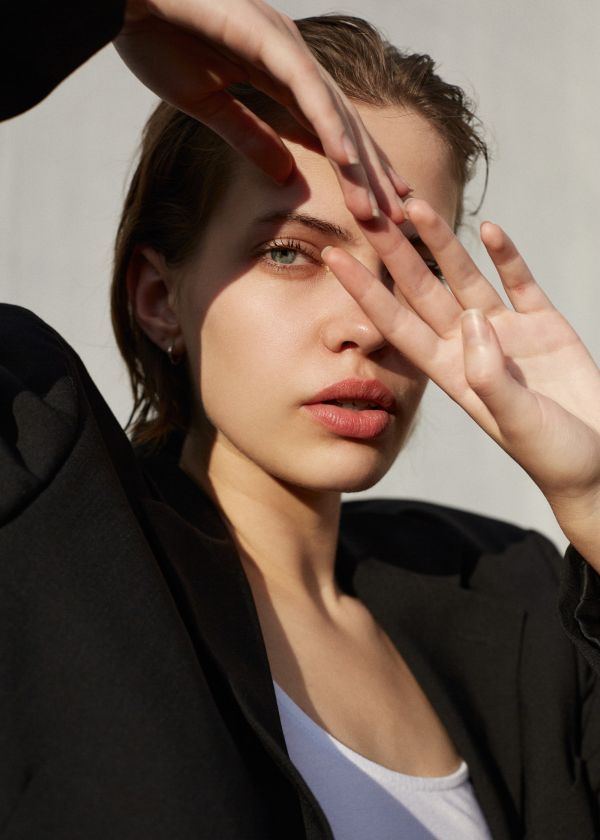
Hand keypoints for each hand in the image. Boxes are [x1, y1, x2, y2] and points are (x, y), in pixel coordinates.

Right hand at [114, 0, 407, 221]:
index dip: (358, 173)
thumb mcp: (210, 104)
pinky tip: (350, 162)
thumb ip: (249, 136)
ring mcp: (286, 48)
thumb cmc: (159, 39)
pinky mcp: (269, 40)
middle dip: (375, 177)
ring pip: (336, 116)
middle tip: (400, 221)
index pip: (331, 134)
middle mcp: (295, 62)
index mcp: (281, 77)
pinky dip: (330, 128)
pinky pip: (308, 92)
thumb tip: (284, 174)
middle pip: (347, 129)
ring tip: (382, 210)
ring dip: (360, 166)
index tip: (379, 211)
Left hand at [322, 199, 599, 564]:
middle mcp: (471, 347)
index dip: (365, 291)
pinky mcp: (544, 325)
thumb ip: (492, 377)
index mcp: (452, 374)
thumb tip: (472, 320)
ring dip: (443, 243)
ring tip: (416, 206)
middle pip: (424, 291)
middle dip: (395, 253)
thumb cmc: (556, 455)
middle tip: (368, 213)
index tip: (333, 260)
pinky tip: (489, 229)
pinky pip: (520, 282)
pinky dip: (506, 256)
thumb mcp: (520, 422)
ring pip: (466, 278)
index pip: (397, 324)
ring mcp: (507, 333)